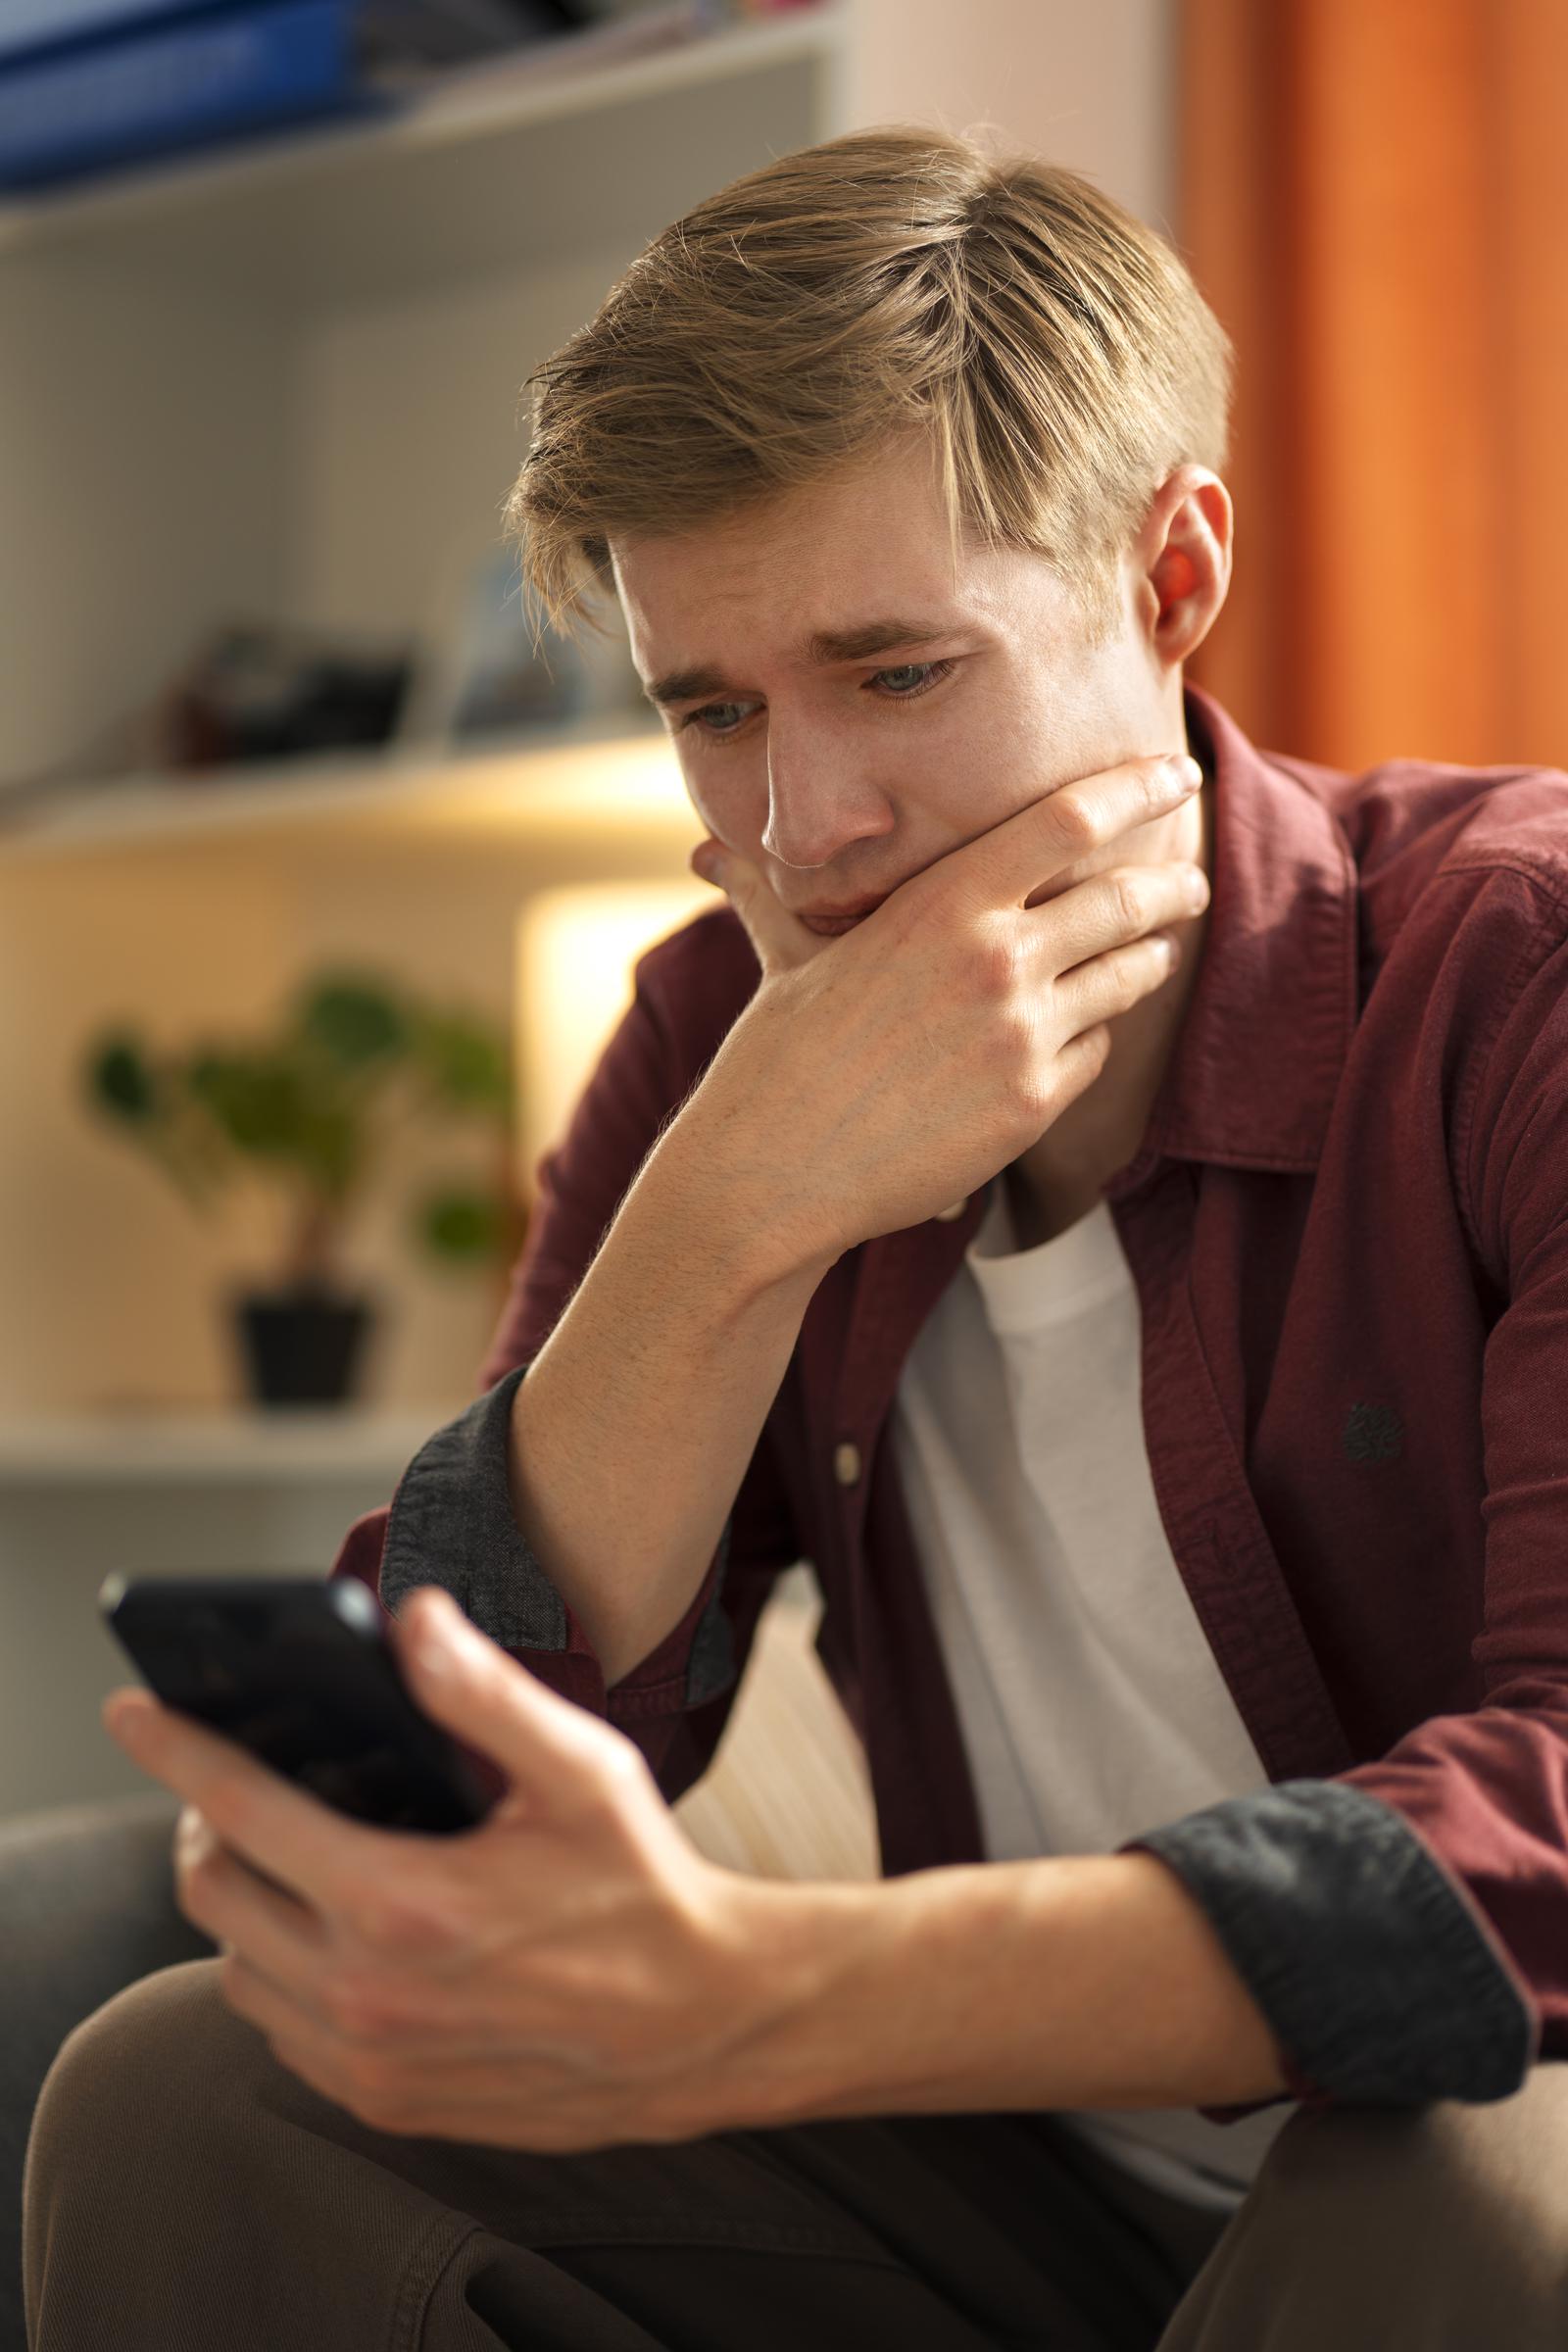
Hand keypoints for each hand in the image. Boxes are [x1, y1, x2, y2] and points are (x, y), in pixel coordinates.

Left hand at [103, 1586, 783, 2151]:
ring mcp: (370, 2060)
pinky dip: (278, 1974)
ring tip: (284, 1853)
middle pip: (216, 1893)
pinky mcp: (386, 2103)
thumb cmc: (643, 1886)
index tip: (133, 1713)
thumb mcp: (582, 1769)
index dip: (177, 1751)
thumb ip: (485, 1691)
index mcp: (402, 1902)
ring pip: (237, 1970)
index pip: (242, 1811)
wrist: (702, 2022)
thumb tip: (408, 1618)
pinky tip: (326, 1933)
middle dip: (204, 1824)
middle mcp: (368, 1993)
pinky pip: (280, 2033)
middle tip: (237, 1782)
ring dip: (241, 1905)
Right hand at [674, 752, 1208, 1276]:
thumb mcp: (785, 957)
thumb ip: (772, 892)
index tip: (1175, 773)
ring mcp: (1021, 1035)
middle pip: (1125, 898)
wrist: (773, 1173)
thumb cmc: (775, 1058)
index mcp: (940, 903)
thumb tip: (707, 853)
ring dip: (1148, 958)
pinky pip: (1094, 1052)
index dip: (1135, 789)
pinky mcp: (1034, 1105)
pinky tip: (1072, 1037)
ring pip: (1126, 976)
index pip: (1068, 819)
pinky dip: (1089, 1039)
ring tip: (1155, 950)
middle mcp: (994, 959)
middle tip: (1189, 882)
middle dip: (1171, 886)